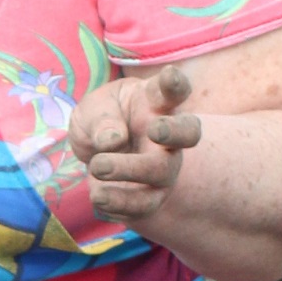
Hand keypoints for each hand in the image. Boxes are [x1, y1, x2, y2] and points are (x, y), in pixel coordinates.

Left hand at [68, 64, 201, 223]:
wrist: (96, 156)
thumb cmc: (101, 120)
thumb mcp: (93, 110)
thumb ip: (101, 119)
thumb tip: (112, 141)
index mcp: (154, 102)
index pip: (172, 89)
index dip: (175, 83)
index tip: (170, 76)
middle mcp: (167, 134)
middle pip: (188, 131)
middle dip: (176, 130)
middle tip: (154, 129)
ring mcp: (164, 166)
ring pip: (162, 172)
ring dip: (129, 170)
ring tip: (97, 166)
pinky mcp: (151, 196)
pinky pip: (143, 204)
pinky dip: (118, 201)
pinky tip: (97, 196)